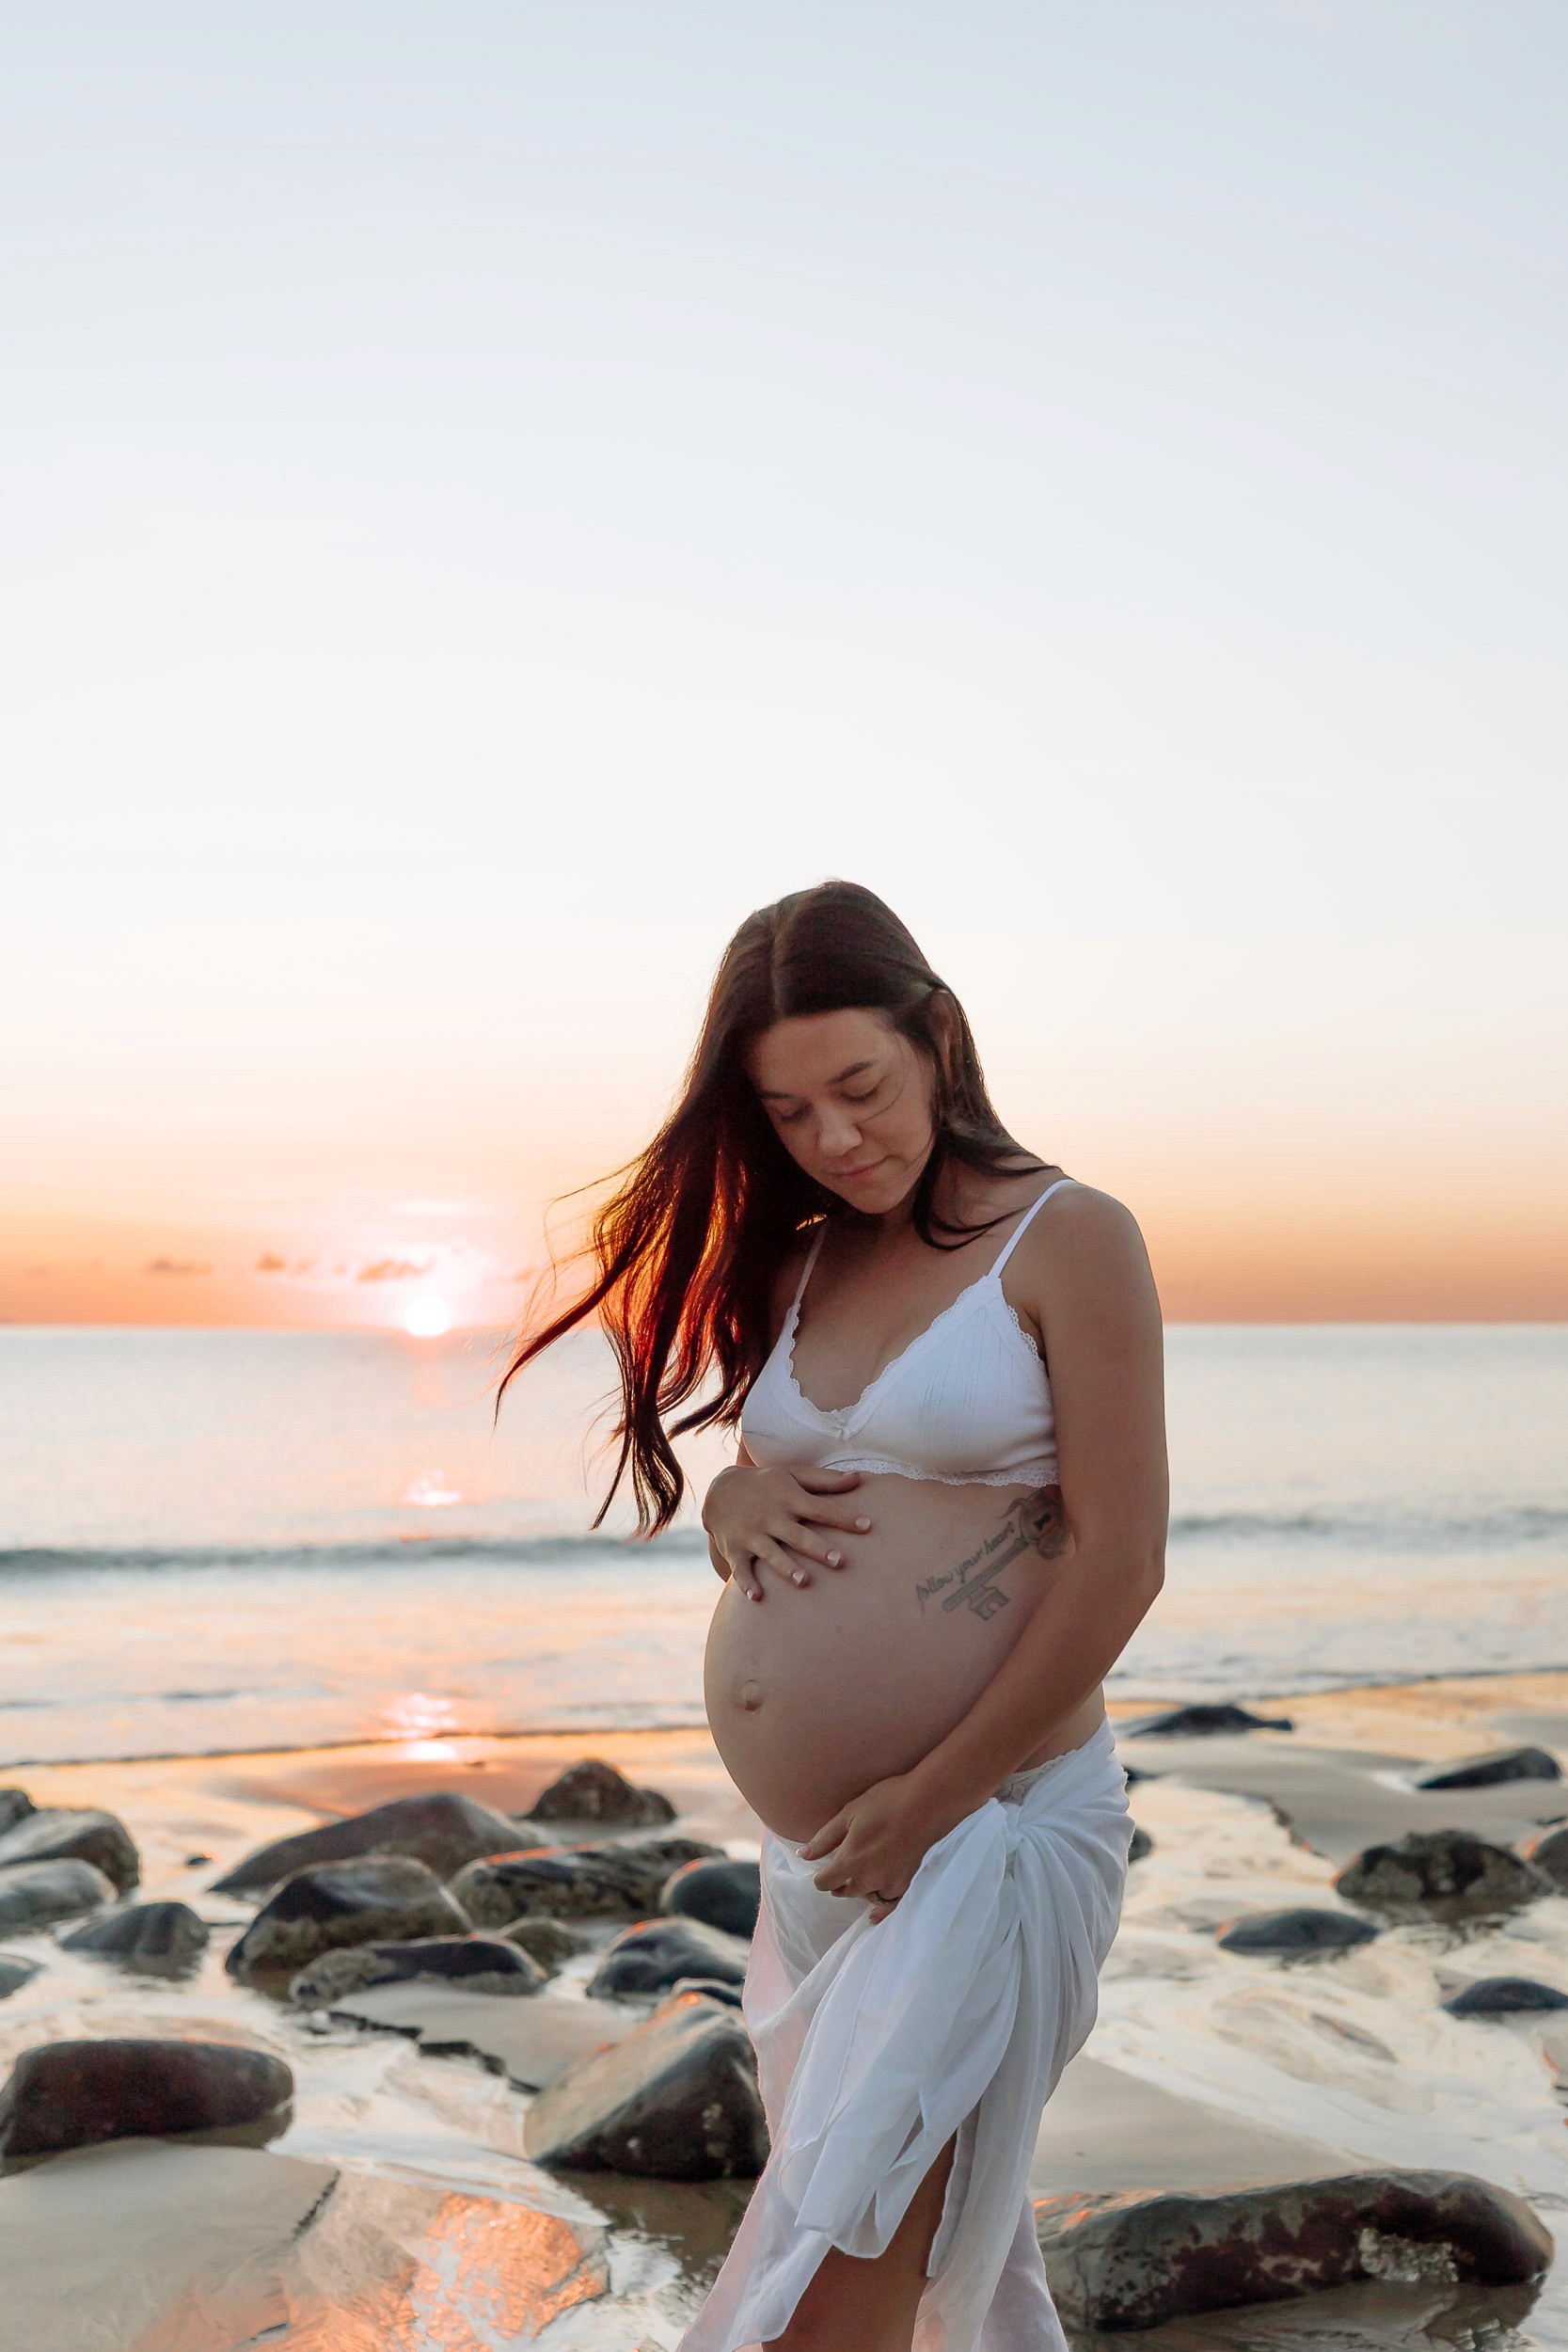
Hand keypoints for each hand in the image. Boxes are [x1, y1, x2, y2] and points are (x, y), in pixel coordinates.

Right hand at [702, 1464, 871, 1602]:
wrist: (719, 1491)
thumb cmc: (767, 1484)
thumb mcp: (793, 1474)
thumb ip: (826, 1481)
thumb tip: (860, 1479)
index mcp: (788, 1497)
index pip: (820, 1508)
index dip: (843, 1517)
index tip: (867, 1526)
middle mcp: (770, 1516)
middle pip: (797, 1535)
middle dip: (817, 1548)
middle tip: (840, 1561)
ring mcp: (751, 1534)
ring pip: (770, 1553)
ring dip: (786, 1568)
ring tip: (804, 1581)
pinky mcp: (734, 1549)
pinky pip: (740, 1569)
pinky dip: (746, 1583)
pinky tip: (757, 1597)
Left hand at [801, 1771, 962, 1923]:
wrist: (927, 1804)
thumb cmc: (885, 1802)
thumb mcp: (848, 1814)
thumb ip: (824, 1838)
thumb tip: (803, 1855)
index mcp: (848, 1863)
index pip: (824, 1882)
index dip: (821, 1874)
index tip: (824, 1865)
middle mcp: (867, 1880)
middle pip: (844, 1891)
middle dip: (839, 1881)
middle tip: (841, 1867)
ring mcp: (888, 1885)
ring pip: (865, 1896)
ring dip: (859, 1889)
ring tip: (859, 1878)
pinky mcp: (907, 1885)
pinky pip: (888, 1906)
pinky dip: (878, 1911)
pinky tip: (872, 1917)